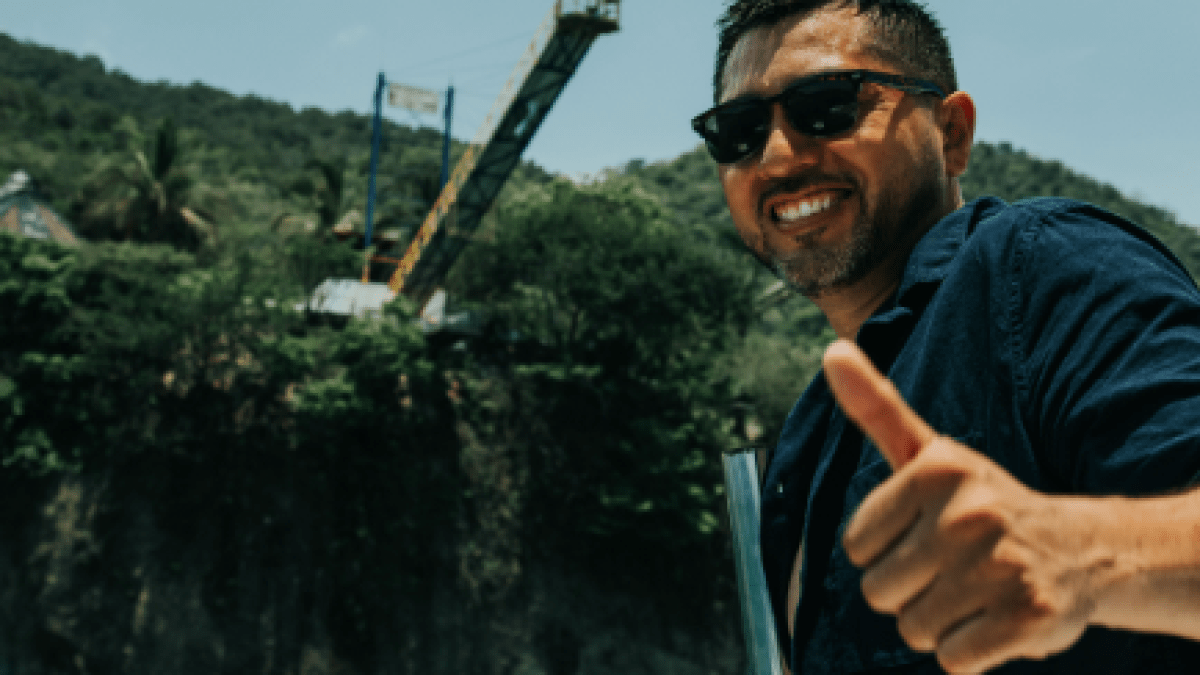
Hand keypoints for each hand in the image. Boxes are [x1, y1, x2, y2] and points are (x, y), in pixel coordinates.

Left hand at [824, 340, 1112, 673]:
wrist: (1080, 550)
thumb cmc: (981, 503)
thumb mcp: (928, 454)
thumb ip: (876, 408)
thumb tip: (831, 350)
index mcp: (936, 471)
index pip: (856, 547)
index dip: (886, 551)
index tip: (926, 534)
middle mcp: (970, 513)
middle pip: (878, 591)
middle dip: (909, 591)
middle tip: (953, 567)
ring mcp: (1003, 566)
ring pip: (913, 628)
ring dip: (938, 623)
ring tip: (974, 591)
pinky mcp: (1029, 619)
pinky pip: (953, 660)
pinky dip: (969, 652)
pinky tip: (997, 618)